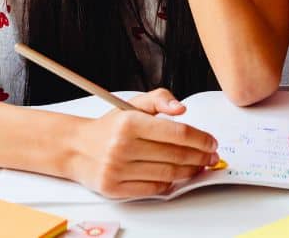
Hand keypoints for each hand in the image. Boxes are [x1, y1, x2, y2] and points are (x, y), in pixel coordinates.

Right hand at [65, 88, 219, 198]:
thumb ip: (160, 99)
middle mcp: (122, 146)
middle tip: (210, 156)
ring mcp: (117, 169)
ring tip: (198, 166)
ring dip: (189, 171)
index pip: (177, 133)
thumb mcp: (132, 104)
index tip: (211, 142)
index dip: (200, 139)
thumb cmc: (110, 127)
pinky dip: (170, 184)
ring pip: (168, 174)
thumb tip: (181, 108)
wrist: (77, 148)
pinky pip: (153, 189)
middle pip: (176, 155)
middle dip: (200, 157)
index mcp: (129, 123)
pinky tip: (177, 176)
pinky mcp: (114, 188)